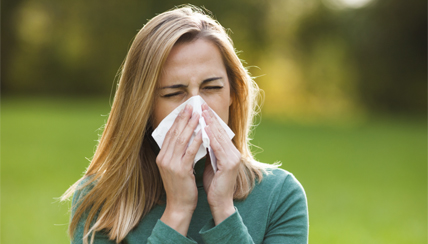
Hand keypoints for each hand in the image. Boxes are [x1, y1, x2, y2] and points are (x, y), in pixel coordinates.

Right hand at [156, 104, 202, 235]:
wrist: (179, 205)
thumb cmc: (180, 187)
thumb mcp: (175, 168)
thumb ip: (178, 154)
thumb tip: (186, 137)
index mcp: (161, 157)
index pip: (169, 134)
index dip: (177, 121)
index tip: (185, 109)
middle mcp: (164, 158)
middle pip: (174, 134)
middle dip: (183, 119)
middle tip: (191, 106)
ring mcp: (171, 164)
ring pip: (181, 140)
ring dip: (191, 126)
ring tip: (198, 115)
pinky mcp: (181, 170)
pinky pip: (190, 152)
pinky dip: (196, 140)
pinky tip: (203, 132)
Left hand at [201, 103, 240, 224]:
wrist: (220, 202)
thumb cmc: (214, 184)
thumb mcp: (211, 163)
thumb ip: (209, 150)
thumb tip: (200, 137)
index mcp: (230, 152)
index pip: (220, 132)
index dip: (210, 119)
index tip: (201, 108)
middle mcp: (234, 152)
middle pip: (221, 131)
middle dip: (210, 117)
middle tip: (201, 104)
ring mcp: (233, 158)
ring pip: (220, 137)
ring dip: (210, 123)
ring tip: (201, 112)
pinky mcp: (229, 164)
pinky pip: (218, 147)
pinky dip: (211, 137)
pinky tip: (204, 128)